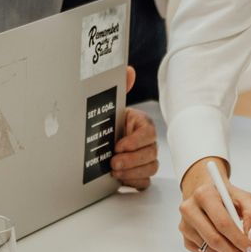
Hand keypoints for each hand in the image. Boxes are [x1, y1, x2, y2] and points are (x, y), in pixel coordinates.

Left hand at [108, 69, 158, 188]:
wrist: (99, 139)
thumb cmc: (108, 122)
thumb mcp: (112, 105)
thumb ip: (121, 88)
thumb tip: (128, 70)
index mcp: (142, 124)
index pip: (148, 133)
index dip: (135, 142)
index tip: (118, 145)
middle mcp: (145, 142)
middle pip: (151, 153)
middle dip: (132, 160)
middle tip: (113, 162)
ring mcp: (144, 158)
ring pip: (150, 168)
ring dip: (132, 172)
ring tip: (114, 171)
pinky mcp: (139, 173)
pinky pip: (144, 182)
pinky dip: (133, 181)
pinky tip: (120, 179)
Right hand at [178, 158, 250, 251]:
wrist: (206, 194)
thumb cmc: (225, 196)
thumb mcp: (245, 198)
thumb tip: (249, 235)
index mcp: (204, 195)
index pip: (222, 223)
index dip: (238, 239)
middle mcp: (190, 209)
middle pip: (214, 240)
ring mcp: (185, 226)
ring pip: (210, 251)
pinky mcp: (186, 239)